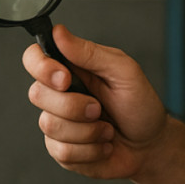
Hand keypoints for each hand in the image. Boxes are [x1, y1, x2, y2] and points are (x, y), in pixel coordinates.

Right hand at [23, 24, 170, 179]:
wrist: (150, 147)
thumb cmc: (141, 107)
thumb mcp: (125, 72)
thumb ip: (90, 52)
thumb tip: (59, 32)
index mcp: (71, 69)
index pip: (34, 58)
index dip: (41, 67)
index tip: (65, 79)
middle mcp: (59, 94)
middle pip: (37, 94)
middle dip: (74, 106)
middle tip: (99, 108)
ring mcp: (58, 122)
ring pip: (50, 126)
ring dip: (88, 131)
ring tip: (106, 129)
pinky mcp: (61, 149)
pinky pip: (62, 151)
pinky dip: (90, 151)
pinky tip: (102, 145)